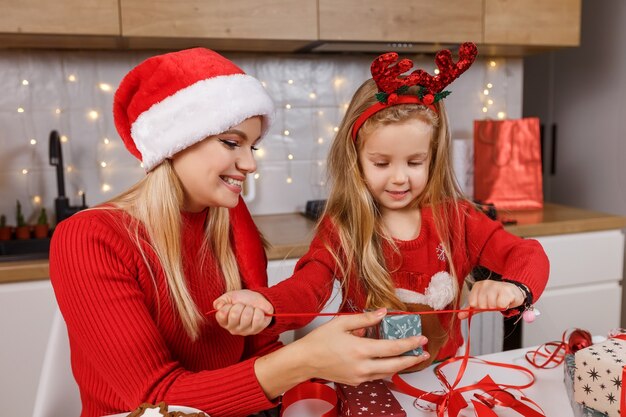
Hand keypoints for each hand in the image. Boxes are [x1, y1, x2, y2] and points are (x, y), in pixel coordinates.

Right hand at [213, 290, 272, 335]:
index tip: (232, 305)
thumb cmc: (241, 299)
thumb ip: (220, 301)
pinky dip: (259, 311)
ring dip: (250, 308)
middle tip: (243, 306)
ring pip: (247, 316)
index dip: (228, 306)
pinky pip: (258, 319)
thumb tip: (218, 307)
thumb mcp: (229, 297)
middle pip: (234, 315)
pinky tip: (257, 312)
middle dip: (240, 305)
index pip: (222, 314)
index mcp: (224, 321)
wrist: (256, 299)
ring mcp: (245, 331)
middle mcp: (233, 329)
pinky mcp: (257, 330)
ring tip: (250, 309)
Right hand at [295, 309, 429, 384]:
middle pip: (396, 365)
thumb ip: (365, 318)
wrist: (305, 361)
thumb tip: (383, 313)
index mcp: (360, 350)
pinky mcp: (356, 382)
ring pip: (388, 373)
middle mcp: (362, 367)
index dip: (410, 343)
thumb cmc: (320, 341)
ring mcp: (360, 377)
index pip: (393, 348)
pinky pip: (377, 376)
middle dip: (412, 359)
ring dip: (401, 365)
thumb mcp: (341, 323)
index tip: (421, 339)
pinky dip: (386, 369)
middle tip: (424, 352)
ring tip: (411, 357)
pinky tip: (389, 362)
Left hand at [458, 280, 524, 319]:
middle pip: (482, 305)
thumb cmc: (496, 297)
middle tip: (494, 302)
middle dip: (489, 307)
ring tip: (500, 301)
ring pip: (491, 305)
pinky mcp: (506, 291)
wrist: (513, 292)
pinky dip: (504, 306)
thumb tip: (459, 316)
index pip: (472, 302)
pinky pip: (501, 305)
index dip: (479, 306)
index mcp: (478, 286)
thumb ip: (471, 309)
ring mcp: (496, 286)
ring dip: (497, 307)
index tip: (485, 303)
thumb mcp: (482, 303)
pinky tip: (506, 301)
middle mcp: (486, 284)